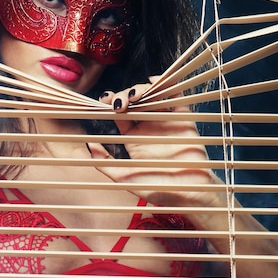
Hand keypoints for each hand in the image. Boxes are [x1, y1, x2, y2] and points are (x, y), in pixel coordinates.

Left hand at [89, 81, 221, 209]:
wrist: (189, 195)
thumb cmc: (158, 190)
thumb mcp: (124, 179)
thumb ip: (105, 163)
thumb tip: (88, 145)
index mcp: (134, 138)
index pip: (120, 114)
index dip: (111, 104)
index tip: (104, 101)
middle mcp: (149, 127)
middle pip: (134, 102)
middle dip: (124, 95)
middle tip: (120, 102)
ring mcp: (166, 122)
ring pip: (152, 97)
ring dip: (141, 89)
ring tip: (135, 94)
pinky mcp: (183, 121)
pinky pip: (175, 98)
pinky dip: (166, 86)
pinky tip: (154, 82)